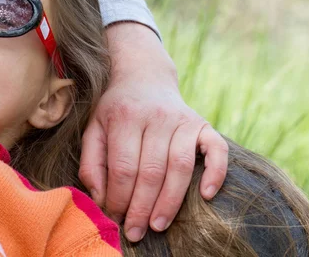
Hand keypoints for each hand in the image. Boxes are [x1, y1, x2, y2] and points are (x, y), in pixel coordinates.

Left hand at [79, 23, 227, 241]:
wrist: (143, 76)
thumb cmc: (116, 110)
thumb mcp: (94, 129)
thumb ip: (92, 163)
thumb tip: (101, 200)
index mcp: (125, 117)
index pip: (122, 167)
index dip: (118, 198)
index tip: (114, 218)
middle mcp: (155, 117)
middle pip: (150, 171)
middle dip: (142, 208)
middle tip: (135, 233)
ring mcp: (182, 119)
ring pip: (180, 167)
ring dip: (170, 201)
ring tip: (158, 226)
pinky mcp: (202, 124)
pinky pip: (216, 149)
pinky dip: (216, 172)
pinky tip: (206, 195)